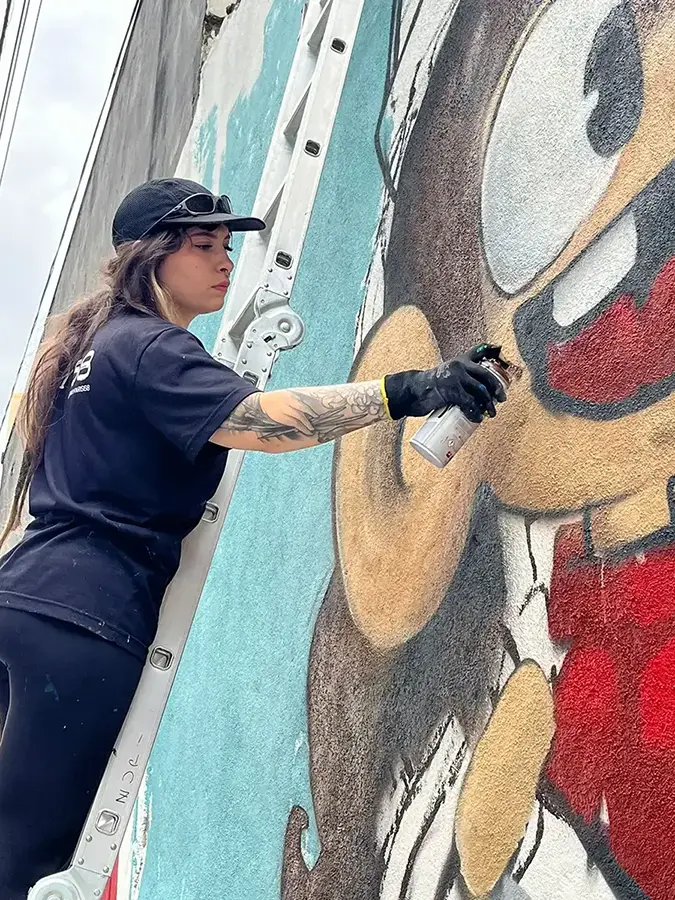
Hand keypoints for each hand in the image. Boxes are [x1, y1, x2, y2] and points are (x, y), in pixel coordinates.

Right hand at [383, 344, 507, 421]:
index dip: (492, 349)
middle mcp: (459, 366)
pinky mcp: (451, 391)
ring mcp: (455, 378)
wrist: (412, 392)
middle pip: (486, 375)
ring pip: (480, 391)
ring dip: (489, 404)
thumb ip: (458, 381)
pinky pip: (469, 403)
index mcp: (459, 361)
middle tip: (501, 399)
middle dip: (497, 388)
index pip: (478, 351)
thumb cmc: (428, 388)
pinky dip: (475, 413)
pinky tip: (477, 419)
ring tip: (491, 414)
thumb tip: (477, 398)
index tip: (501, 350)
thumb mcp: (444, 377)